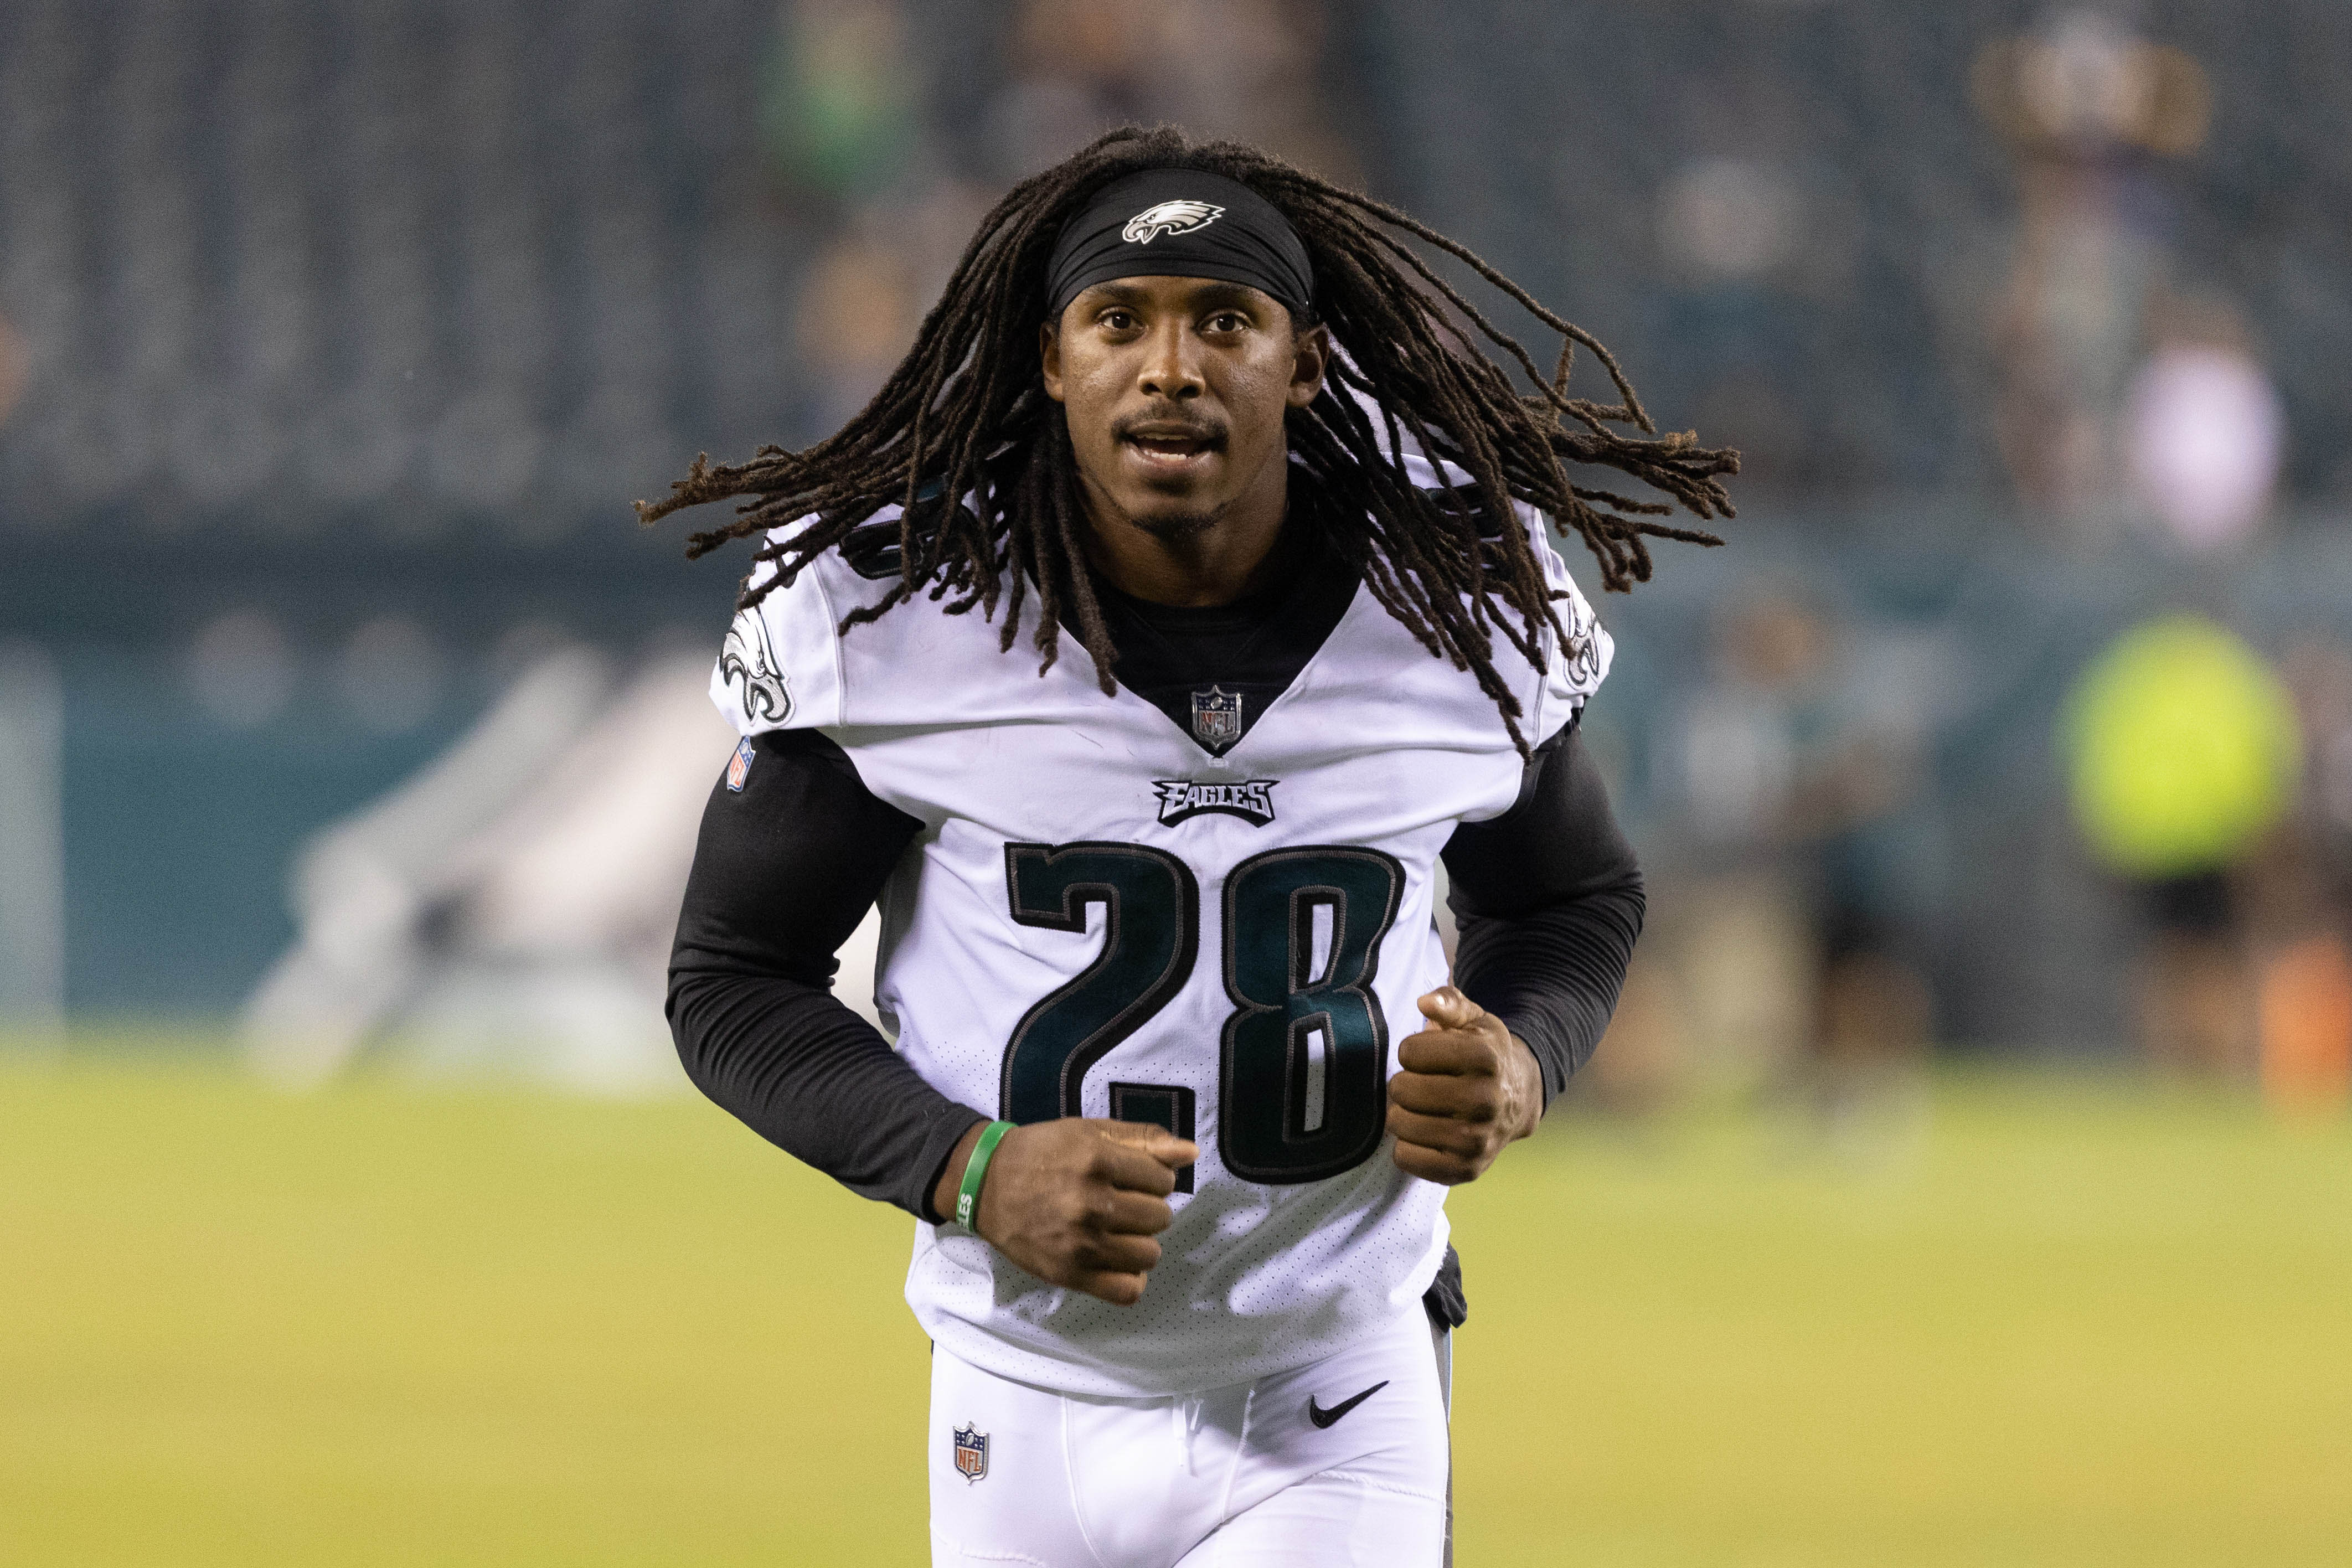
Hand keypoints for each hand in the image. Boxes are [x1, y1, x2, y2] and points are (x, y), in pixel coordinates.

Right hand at [933, 1118, 1196, 1306]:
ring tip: (1118, 1231)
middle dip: (1148, 1209)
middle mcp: (1091, 1203)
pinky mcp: (1069, 1274)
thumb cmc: (1042, 1153)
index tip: (1134, 1178)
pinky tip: (1117, 1261)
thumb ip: (1143, 1139)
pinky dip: (1130, 1279)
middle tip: (1122, 1204)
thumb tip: (1191, 1153)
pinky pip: (1127, 1291)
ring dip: (1141, 1243)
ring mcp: (1080, 1243)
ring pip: (1149, 1255)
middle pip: (1160, 1218)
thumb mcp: (1089, 1131)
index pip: (1164, 1181)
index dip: (1154, 1179)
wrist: (984, 1184)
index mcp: (1097, 1160)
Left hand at [1387, 986, 1543, 1183]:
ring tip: (1422, 1108)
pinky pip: (1406, 1158)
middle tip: (1421, 1083)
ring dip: (1402, 1114)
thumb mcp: (1473, 1020)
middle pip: (1402, 1089)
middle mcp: (1485, 1100)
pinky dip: (1406, 1145)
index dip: (1412, 1051)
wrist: (1520, 1098)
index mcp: (1485, 1058)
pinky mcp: (1465, 1169)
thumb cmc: (1484, 1054)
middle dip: (1404, 1083)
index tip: (1427, 1056)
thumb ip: (1448, 1002)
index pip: (1409, 1052)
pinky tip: (1425, 1133)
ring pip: (1400, 1124)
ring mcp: (1476, 1140)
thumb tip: (1425, 1004)